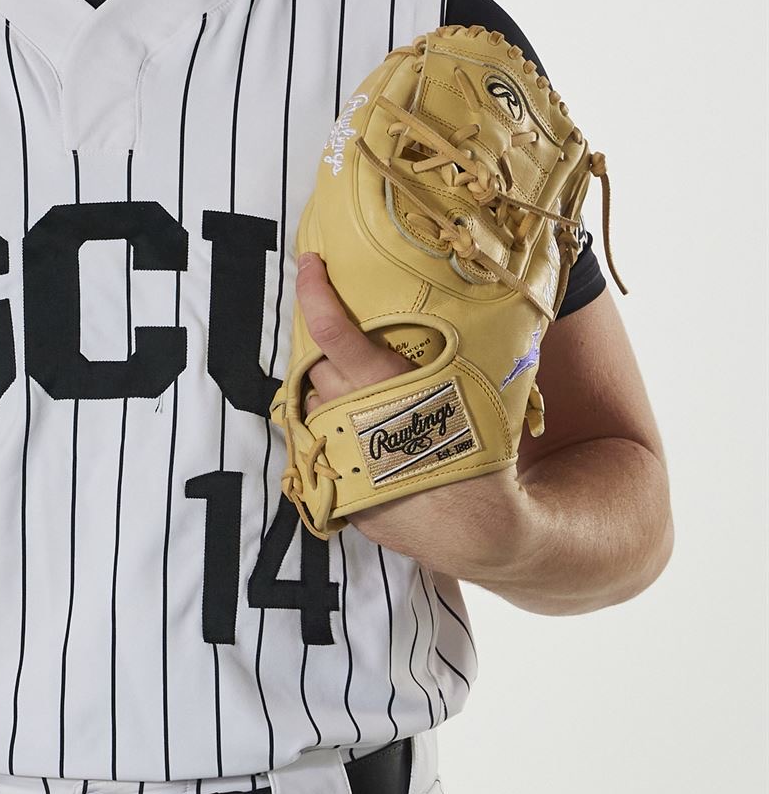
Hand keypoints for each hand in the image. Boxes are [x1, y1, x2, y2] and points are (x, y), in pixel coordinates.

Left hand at [292, 251, 533, 582]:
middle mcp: (351, 414)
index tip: (309, 264)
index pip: (332, 330)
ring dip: (332, 399)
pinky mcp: (337, 484)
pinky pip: (323, 447)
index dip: (313, 292)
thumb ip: (451, 356)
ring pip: (315, 408)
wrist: (478, 529)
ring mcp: (339, 453)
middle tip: (355, 355)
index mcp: (385, 385)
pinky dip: (337, 437)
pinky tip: (367, 442)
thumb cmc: (484, 452)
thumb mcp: (471, 391)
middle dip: (329, 357)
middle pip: (316, 367)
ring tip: (370, 405)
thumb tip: (478, 309)